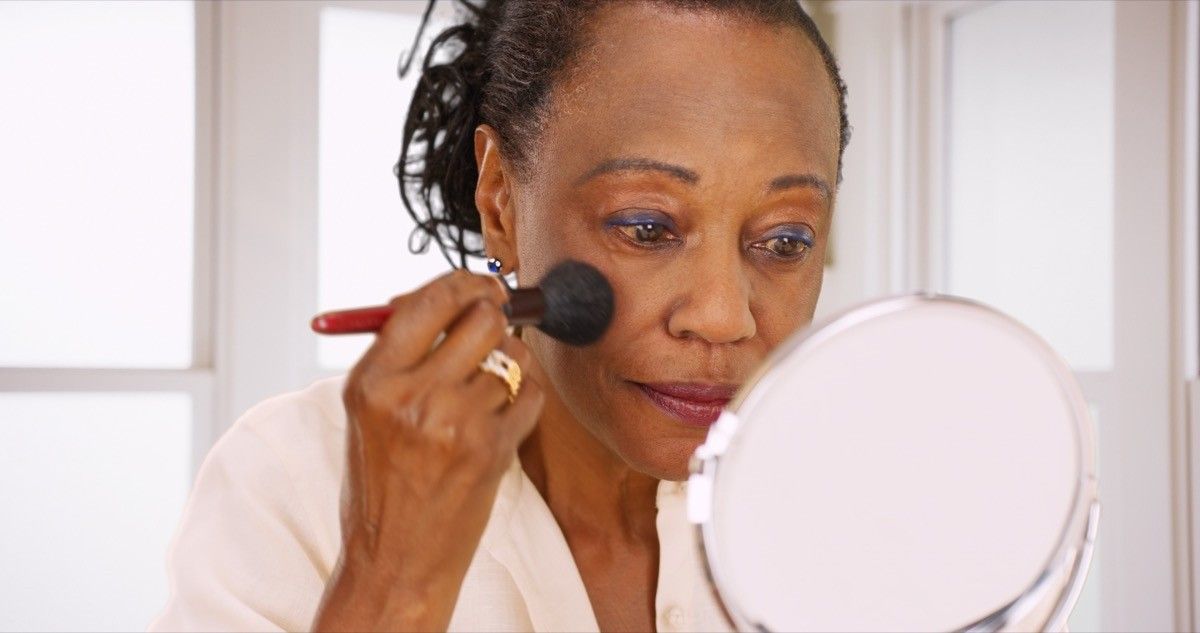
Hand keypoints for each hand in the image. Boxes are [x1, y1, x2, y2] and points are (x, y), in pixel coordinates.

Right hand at [313, 270, 544, 631]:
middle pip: (479, 319)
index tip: (481, 283)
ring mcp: (455, 423)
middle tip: (495, 322)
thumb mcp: (368, 413)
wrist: (397, 559)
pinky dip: (525, 398)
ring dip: (509, 365)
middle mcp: (412, 397)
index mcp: (372, 382)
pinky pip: (530, 394)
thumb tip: (449, 298)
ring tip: (486, 393)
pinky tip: (501, 417)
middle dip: (493, 316)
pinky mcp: (493, 449)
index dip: (463, 283)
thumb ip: (402, 354)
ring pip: (511, 358)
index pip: (426, 302)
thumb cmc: (382, 484)